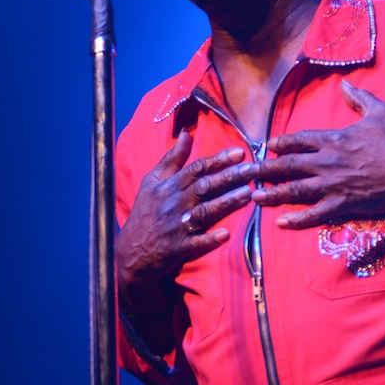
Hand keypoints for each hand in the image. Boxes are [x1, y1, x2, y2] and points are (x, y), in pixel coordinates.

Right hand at [117, 131, 253, 311]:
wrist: (130, 252)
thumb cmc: (144, 213)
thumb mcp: (151, 182)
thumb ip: (171, 159)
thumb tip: (186, 133)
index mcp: (168, 186)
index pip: (196, 169)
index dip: (218, 160)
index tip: (240, 153)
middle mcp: (173, 204)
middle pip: (204, 186)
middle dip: (230, 177)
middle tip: (253, 169)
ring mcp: (176, 227)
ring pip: (204, 212)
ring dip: (226, 203)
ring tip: (248, 194)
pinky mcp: (177, 249)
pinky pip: (195, 244)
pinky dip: (209, 239)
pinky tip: (226, 234)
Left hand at [251, 80, 384, 228]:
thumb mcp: (381, 111)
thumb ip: (359, 98)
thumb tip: (345, 84)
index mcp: (334, 139)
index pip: (299, 140)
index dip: (281, 144)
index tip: (268, 147)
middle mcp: (327, 162)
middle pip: (288, 166)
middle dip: (264, 169)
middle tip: (245, 173)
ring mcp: (332, 185)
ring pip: (295, 190)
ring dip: (273, 193)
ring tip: (254, 196)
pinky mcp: (342, 205)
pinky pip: (315, 214)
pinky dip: (297, 219)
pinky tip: (281, 222)